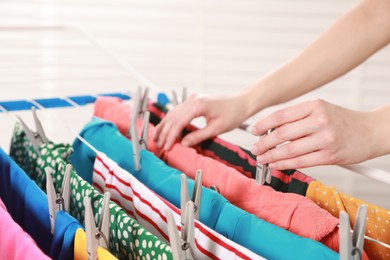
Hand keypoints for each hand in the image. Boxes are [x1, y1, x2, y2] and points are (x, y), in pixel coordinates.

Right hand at [154, 93, 246, 149]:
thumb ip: (198, 136)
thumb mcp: (216, 128)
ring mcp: (192, 98)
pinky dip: (172, 121)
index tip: (166, 147)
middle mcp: (192, 99)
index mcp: (198, 105)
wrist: (242, 102)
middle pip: (173, 117)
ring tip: (157, 139)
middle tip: (158, 145)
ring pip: (173, 113)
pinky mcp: (194, 100)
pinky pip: (178, 111)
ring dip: (165, 126)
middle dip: (164, 132)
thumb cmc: (233, 115)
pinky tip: (166, 129)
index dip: (171, 136)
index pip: (179, 122)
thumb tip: (183, 144)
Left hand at [250, 99, 377, 169]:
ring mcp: (325, 139)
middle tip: (255, 148)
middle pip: (282, 134)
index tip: (254, 131)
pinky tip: (276, 164)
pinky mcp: (330, 156)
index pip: (281, 115)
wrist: (372, 131)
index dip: (263, 124)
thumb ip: (298, 117)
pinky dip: (284, 164)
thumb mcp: (321, 109)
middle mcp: (319, 120)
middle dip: (264, 143)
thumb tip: (271, 129)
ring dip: (271, 156)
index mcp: (314, 105)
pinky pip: (301, 162)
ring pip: (289, 150)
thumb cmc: (343, 120)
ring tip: (262, 158)